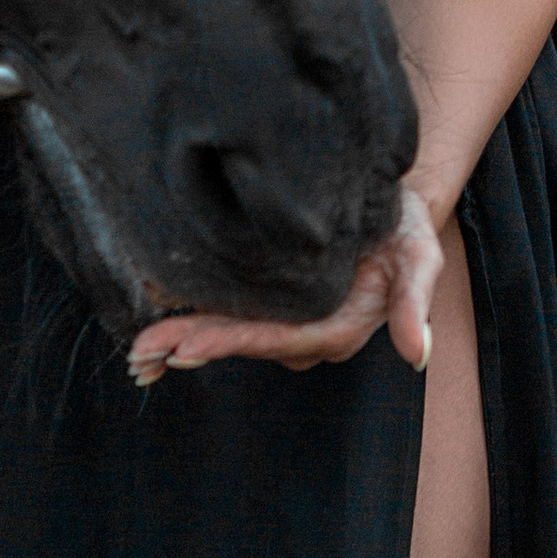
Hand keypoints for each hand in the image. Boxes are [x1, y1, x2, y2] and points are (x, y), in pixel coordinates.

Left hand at [123, 185, 441, 384]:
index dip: (231, 342)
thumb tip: (417, 353)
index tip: (186, 346)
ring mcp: (287, 320)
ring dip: (183, 341)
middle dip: (191, 344)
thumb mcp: (419, 255)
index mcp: (339, 328)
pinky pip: (229, 317)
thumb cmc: (403, 227)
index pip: (278, 338)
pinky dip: (191, 325)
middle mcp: (307, 333)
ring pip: (231, 334)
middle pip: (244, 341)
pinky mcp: (270, 303)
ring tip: (137, 352)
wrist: (390, 205)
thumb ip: (413, 302)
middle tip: (141, 352)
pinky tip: (155, 336)